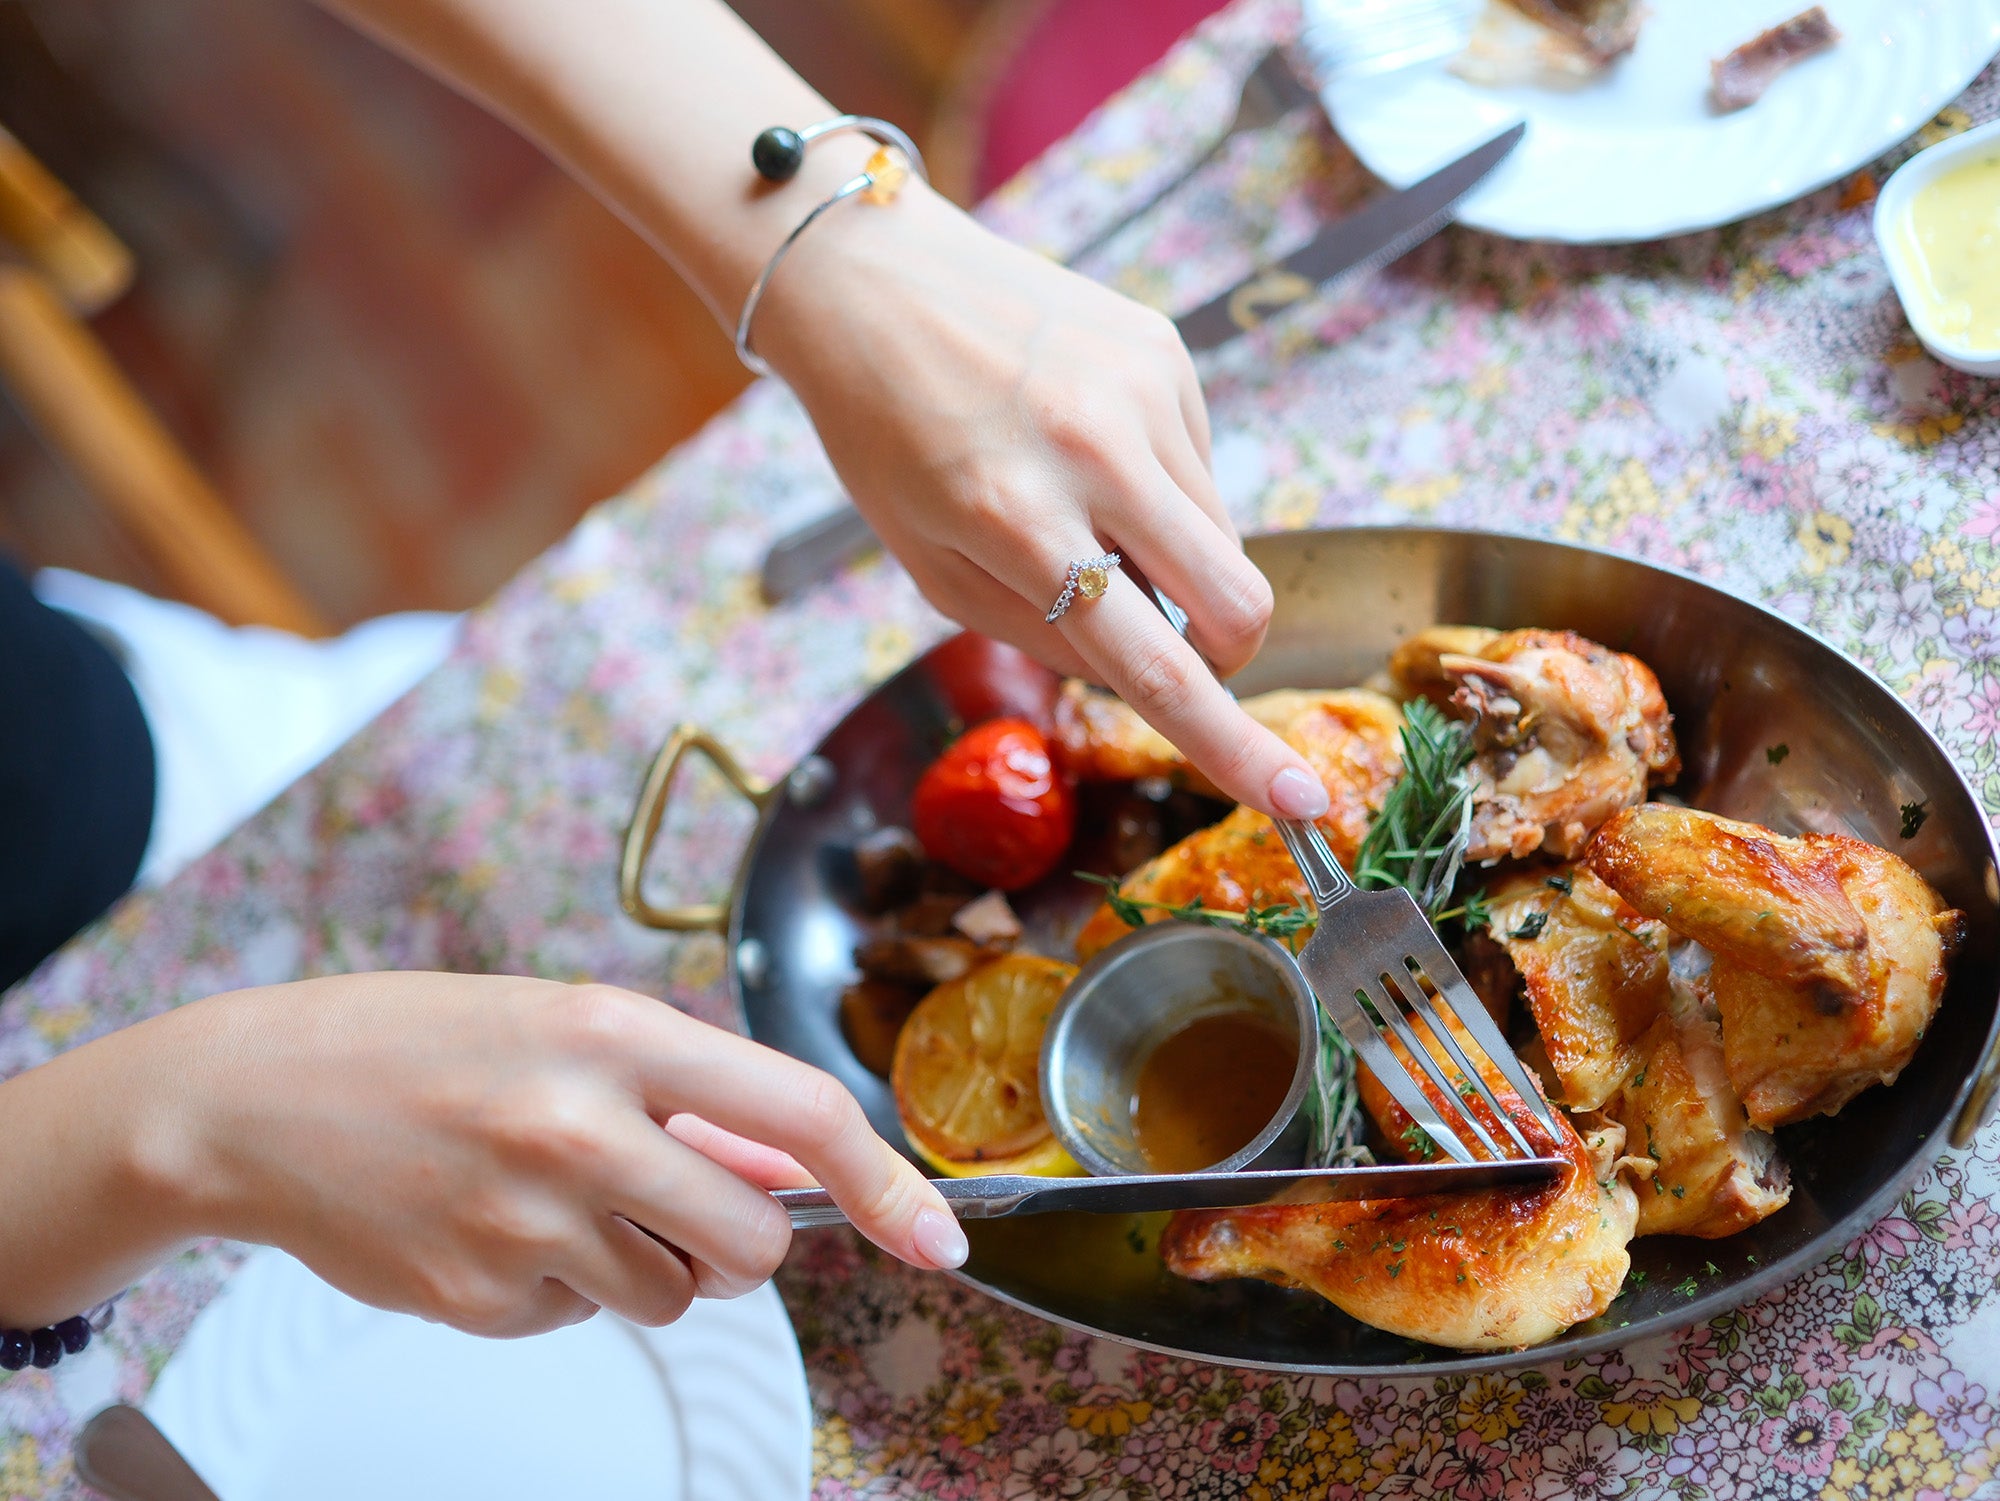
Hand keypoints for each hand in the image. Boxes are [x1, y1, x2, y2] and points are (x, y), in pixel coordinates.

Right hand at [148, 973, 964, 1336]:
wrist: (251, 1101)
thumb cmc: (414, 1042)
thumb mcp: (563, 1023)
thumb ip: (680, 1092)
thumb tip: (783, 1166)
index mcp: (613, 1033)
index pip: (800, 1115)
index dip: (889, 1184)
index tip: (941, 1233)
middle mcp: (578, 1126)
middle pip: (753, 1245)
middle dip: (739, 1240)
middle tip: (675, 1199)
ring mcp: (525, 1223)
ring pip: (675, 1295)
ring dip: (646, 1261)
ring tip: (555, 1194)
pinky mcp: (478, 1298)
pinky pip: (584, 1319)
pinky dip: (563, 1287)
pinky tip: (495, 1226)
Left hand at [756, 187, 1331, 823]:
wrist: (871, 281)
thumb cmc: (885, 439)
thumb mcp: (931, 567)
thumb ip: (1044, 636)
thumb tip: (1152, 675)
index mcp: (1017, 521)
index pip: (1157, 663)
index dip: (1234, 747)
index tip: (1304, 802)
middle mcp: (1094, 452)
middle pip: (1236, 601)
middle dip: (1228, 653)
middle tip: (1174, 643)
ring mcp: (1141, 391)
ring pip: (1222, 537)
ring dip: (1176, 561)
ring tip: (1086, 508)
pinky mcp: (1164, 350)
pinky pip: (1200, 466)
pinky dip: (1160, 488)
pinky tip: (1089, 446)